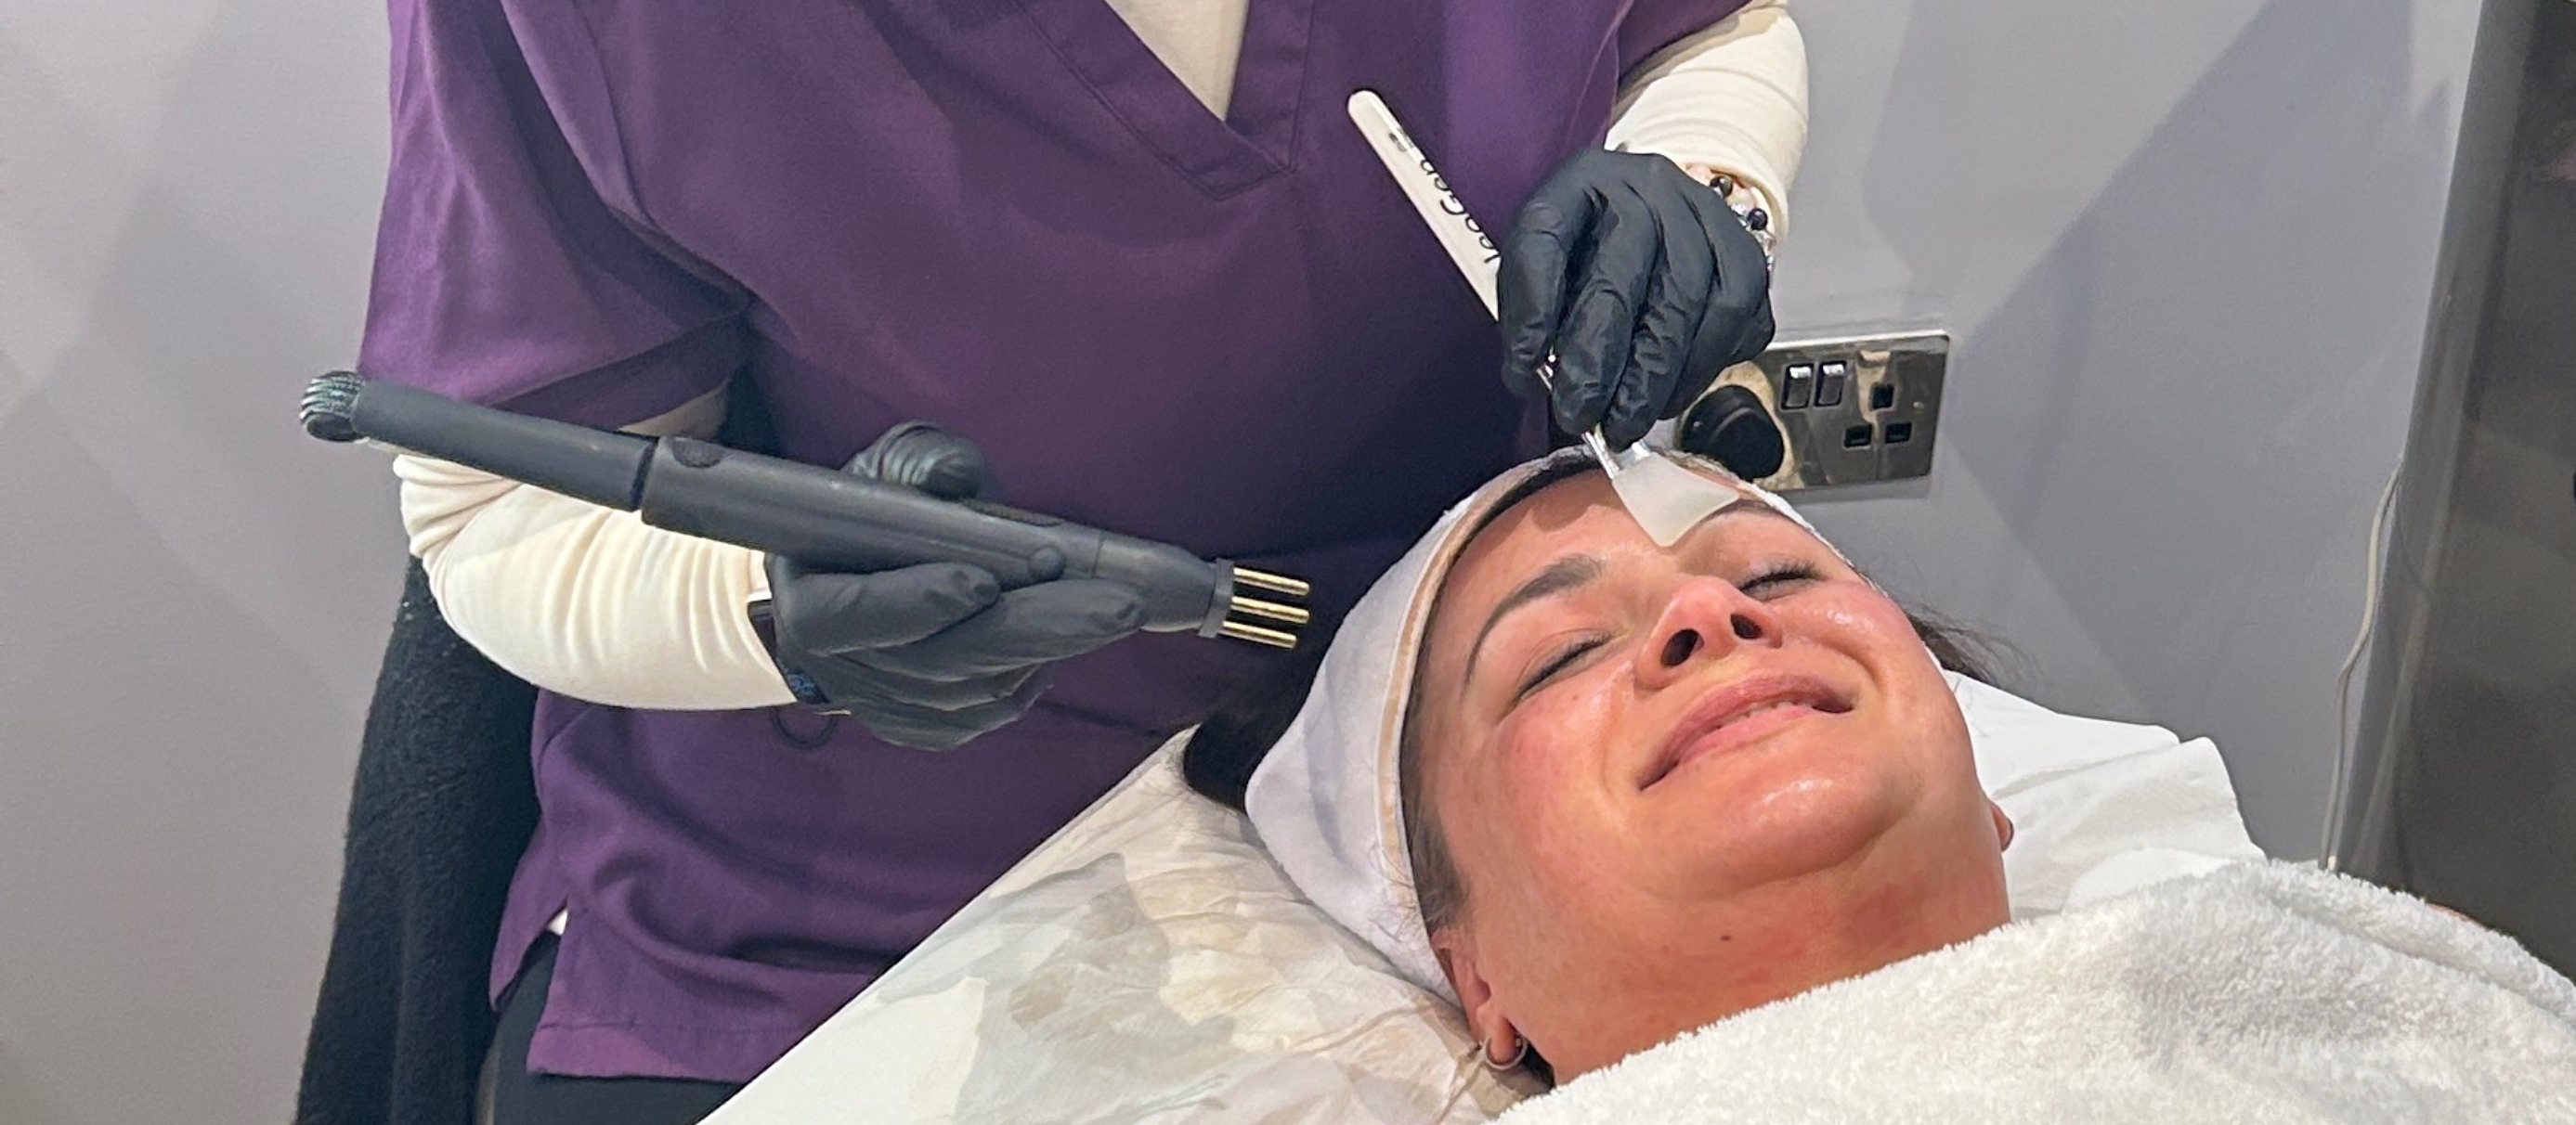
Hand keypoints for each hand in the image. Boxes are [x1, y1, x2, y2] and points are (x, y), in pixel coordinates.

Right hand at [760, 423, 1145, 749]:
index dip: (918, 602)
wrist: (836, 583)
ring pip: (977, 693)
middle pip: (947, 661)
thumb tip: (955, 474)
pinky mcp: (920, 729)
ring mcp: (882, 707)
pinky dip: (1029, 676)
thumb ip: (918, 466)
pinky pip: (986, 713)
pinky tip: (1056, 639)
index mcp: (813, 603)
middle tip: (1120, 605)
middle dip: (1039, 629)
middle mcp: (842, 669)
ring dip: (1049, 648)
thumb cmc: (864, 518)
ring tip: (1104, 608)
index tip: (982, 583)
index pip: (861, 614)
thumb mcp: (880, 473)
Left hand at [1498, 149, 1775, 449]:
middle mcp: (1646, 188)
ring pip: (1690, 301)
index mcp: (1579, 182)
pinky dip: (1706, 365)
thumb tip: (1531, 375)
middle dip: (1599, 363)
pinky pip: (1739, 314)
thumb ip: (1533, 312)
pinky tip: (1675, 390)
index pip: (1545, 234)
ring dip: (1657, 376)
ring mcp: (1703, 215)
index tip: (1523, 366)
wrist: (1656, 214)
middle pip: (1623, 278)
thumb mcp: (1545, 263)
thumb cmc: (1592, 246)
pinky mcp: (1744, 250)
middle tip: (1581, 415)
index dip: (1532, 306)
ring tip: (1629, 417)